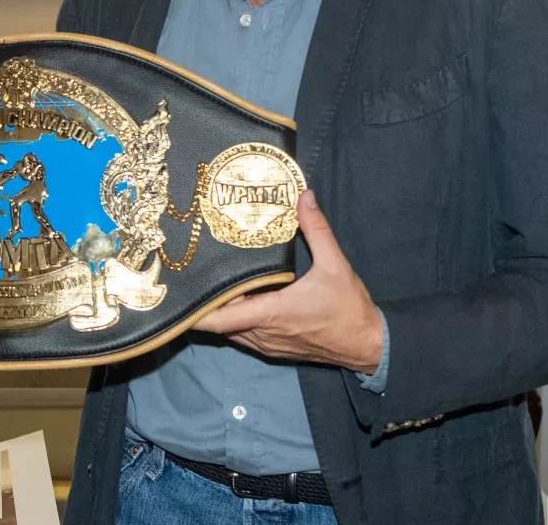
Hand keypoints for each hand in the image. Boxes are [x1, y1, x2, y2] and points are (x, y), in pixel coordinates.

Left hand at [192, 191, 382, 372]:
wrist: (367, 345)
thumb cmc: (349, 308)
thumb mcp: (335, 265)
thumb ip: (317, 230)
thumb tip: (304, 197)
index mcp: (271, 313)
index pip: (220, 320)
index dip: (195, 311)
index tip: (180, 294)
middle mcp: (263, 333)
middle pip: (220, 324)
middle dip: (207, 302)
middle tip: (197, 275)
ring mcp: (268, 346)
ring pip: (231, 332)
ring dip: (223, 313)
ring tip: (215, 283)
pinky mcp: (275, 351)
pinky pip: (244, 338)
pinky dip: (236, 322)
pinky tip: (240, 301)